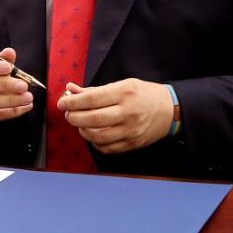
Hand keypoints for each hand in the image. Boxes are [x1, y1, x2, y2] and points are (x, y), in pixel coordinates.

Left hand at [57, 78, 172, 153]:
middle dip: (74, 117)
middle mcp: (128, 113)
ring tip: (80, 124)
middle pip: (92, 119)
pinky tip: (93, 134)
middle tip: (69, 114)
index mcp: (124, 93)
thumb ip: (95, 90)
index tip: (62, 103)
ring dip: (82, 130)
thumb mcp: (122, 84)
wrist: (169, 110)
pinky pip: (106, 148)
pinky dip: (94, 142)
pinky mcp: (132, 144)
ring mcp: (130, 131)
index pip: (91, 99)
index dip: (72, 102)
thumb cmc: (144, 94)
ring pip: (98, 136)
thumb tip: (70, 90)